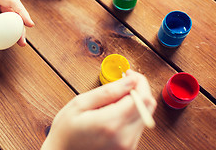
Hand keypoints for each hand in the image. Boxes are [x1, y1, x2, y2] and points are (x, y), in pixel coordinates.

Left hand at [0, 0, 33, 55]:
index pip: (12, 2)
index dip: (23, 13)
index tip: (30, 24)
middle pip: (13, 13)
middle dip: (19, 27)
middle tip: (22, 42)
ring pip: (7, 21)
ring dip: (12, 33)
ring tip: (16, 44)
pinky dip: (1, 36)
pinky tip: (0, 45)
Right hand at [41, 70, 156, 149]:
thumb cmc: (66, 130)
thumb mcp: (80, 104)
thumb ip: (108, 92)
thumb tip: (130, 80)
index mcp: (111, 123)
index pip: (142, 97)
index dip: (139, 81)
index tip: (128, 74)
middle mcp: (125, 137)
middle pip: (148, 105)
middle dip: (139, 89)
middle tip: (123, 83)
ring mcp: (128, 146)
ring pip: (145, 115)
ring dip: (135, 102)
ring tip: (114, 100)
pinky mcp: (129, 149)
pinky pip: (138, 125)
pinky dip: (131, 114)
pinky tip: (115, 113)